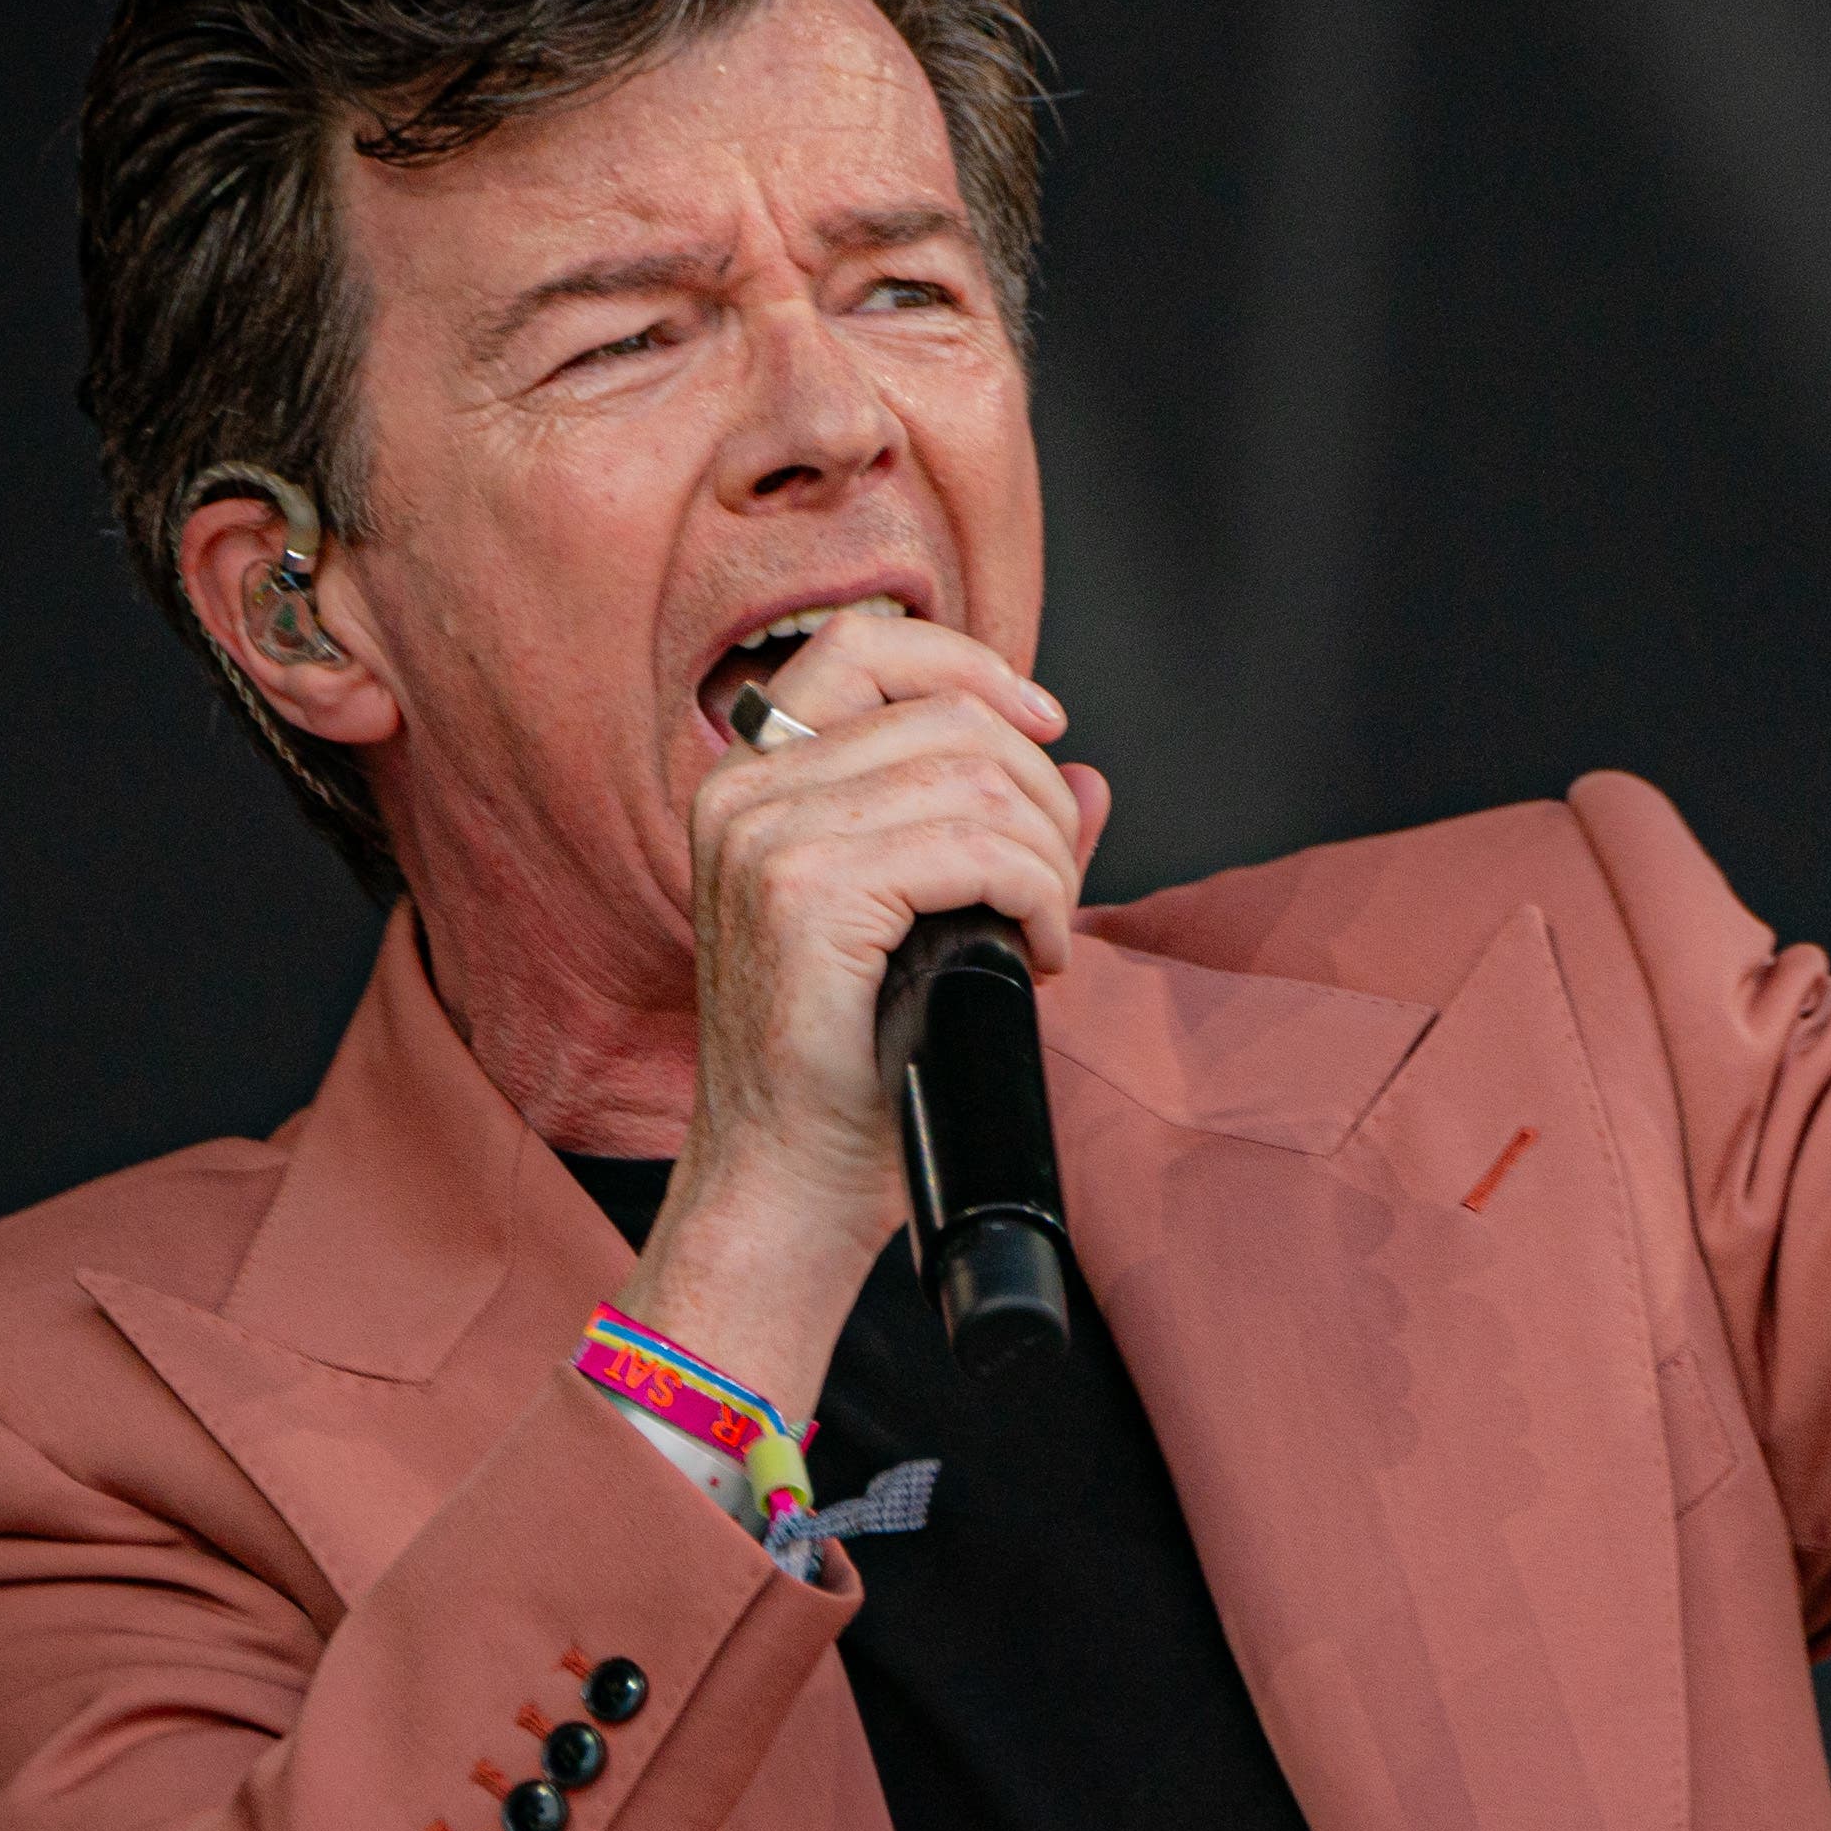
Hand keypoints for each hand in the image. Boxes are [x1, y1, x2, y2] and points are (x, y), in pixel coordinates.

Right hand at [616, 612, 1106, 1384]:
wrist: (786, 1182)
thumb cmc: (845, 1068)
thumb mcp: (920, 924)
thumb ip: (996, 838)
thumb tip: (1086, 778)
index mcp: (752, 783)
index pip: (864, 647)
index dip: (971, 666)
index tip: (1045, 726)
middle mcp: (744, 794)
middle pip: (947, 716)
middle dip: (1037, 794)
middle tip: (1053, 887)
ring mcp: (767, 840)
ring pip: (974, 777)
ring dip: (1046, 856)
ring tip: (1044, 926)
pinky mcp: (805, 896)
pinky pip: (976, 848)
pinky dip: (1039, 893)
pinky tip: (1036, 953)